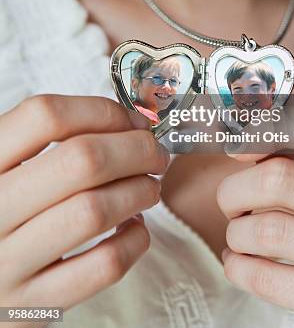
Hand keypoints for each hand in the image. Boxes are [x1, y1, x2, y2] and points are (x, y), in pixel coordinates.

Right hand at [0, 94, 169, 326]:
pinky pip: (103, 266)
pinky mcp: (32, 305)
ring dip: (140, 191)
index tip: (132, 121)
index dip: (102, 111)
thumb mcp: (10, 167)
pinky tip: (134, 227)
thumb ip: (56, 140)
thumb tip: (134, 124)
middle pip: (82, 160)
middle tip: (155, 154)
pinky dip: (135, 240)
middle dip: (137, 149)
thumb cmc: (5, 209)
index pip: (45, 116)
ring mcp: (7, 262)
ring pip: (96, 211)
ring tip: (149, 188)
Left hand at [217, 151, 293, 326]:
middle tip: (232, 199)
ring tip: (240, 233)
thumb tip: (243, 146)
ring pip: (267, 232)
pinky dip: (238, 266)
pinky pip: (268, 280)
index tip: (242, 144)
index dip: (276, 128)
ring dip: (236, 231)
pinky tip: (241, 260)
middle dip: (236, 188)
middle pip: (280, 180)